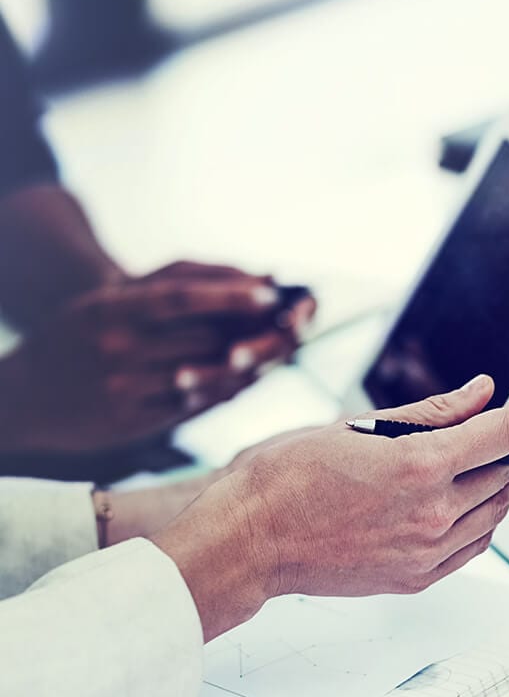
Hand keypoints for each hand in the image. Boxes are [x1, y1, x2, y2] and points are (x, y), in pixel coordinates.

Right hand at [0, 270, 309, 453]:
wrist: (24, 397)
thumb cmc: (78, 336)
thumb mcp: (107, 300)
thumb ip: (170, 284)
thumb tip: (246, 274)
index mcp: (109, 308)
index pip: (180, 296)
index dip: (230, 294)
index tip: (272, 291)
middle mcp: (117, 347)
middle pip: (204, 338)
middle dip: (254, 332)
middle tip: (294, 324)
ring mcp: (125, 387)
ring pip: (206, 375)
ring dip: (249, 365)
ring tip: (280, 351)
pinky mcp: (133, 422)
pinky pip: (193, 407)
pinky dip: (225, 391)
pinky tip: (247, 379)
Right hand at [154, 374, 508, 640]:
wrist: (249, 541)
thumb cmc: (286, 478)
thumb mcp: (359, 426)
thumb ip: (432, 412)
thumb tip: (480, 393)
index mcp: (418, 467)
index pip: (505, 432)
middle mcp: (430, 513)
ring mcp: (426, 551)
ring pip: (497, 511)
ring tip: (508, 453)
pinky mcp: (416, 577)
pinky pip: (474, 545)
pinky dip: (488, 516)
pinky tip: (480, 497)